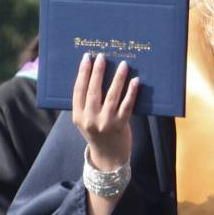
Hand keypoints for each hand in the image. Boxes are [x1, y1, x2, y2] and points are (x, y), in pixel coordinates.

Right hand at [72, 53, 139, 171]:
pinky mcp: (121, 125)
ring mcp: (106, 122)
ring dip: (118, 78)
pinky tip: (135, 81)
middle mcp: (90, 119)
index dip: (83, 73)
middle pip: (94, 91)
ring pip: (112, 96)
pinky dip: (131, 92)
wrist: (108, 158)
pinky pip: (127, 105)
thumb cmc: (97, 134)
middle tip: (102, 56)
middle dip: (98, 72)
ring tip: (123, 65)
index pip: (78, 90)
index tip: (87, 58)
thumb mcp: (85, 121)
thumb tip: (94, 75)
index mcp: (78, 116)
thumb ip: (86, 104)